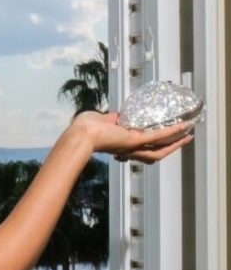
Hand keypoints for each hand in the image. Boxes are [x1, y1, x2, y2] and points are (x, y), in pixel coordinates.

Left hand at [71, 109, 196, 163]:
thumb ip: (113, 120)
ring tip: (189, 135)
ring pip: (160, 149)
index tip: (166, 136)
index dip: (156, 144)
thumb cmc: (85, 127)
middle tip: (185, 138)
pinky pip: (157, 137)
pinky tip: (183, 126)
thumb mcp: (103, 121)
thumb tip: (118, 116)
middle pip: (155, 152)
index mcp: (122, 144)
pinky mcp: (134, 141)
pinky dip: (171, 132)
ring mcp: (133, 146)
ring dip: (176, 142)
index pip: (143, 147)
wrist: (81, 133)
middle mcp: (129, 149)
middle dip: (171, 146)